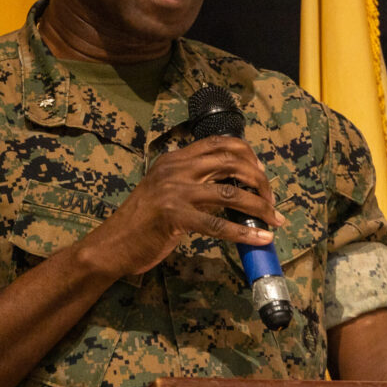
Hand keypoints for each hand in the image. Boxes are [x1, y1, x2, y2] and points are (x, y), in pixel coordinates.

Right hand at [76, 135, 285, 279]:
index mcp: (175, 159)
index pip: (219, 142)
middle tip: (270, 199)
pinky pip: (218, 224)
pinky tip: (260, 239)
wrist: (112, 244)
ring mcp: (174, 191)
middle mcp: (176, 169)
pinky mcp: (174, 216)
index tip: (260, 173)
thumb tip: (234, 189)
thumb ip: (193, 182)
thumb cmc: (142, 221)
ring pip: (231, 193)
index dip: (247, 154)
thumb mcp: (166, 190)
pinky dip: (244, 232)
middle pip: (231, 162)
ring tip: (274, 219)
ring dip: (259, 207)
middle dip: (259, 180)